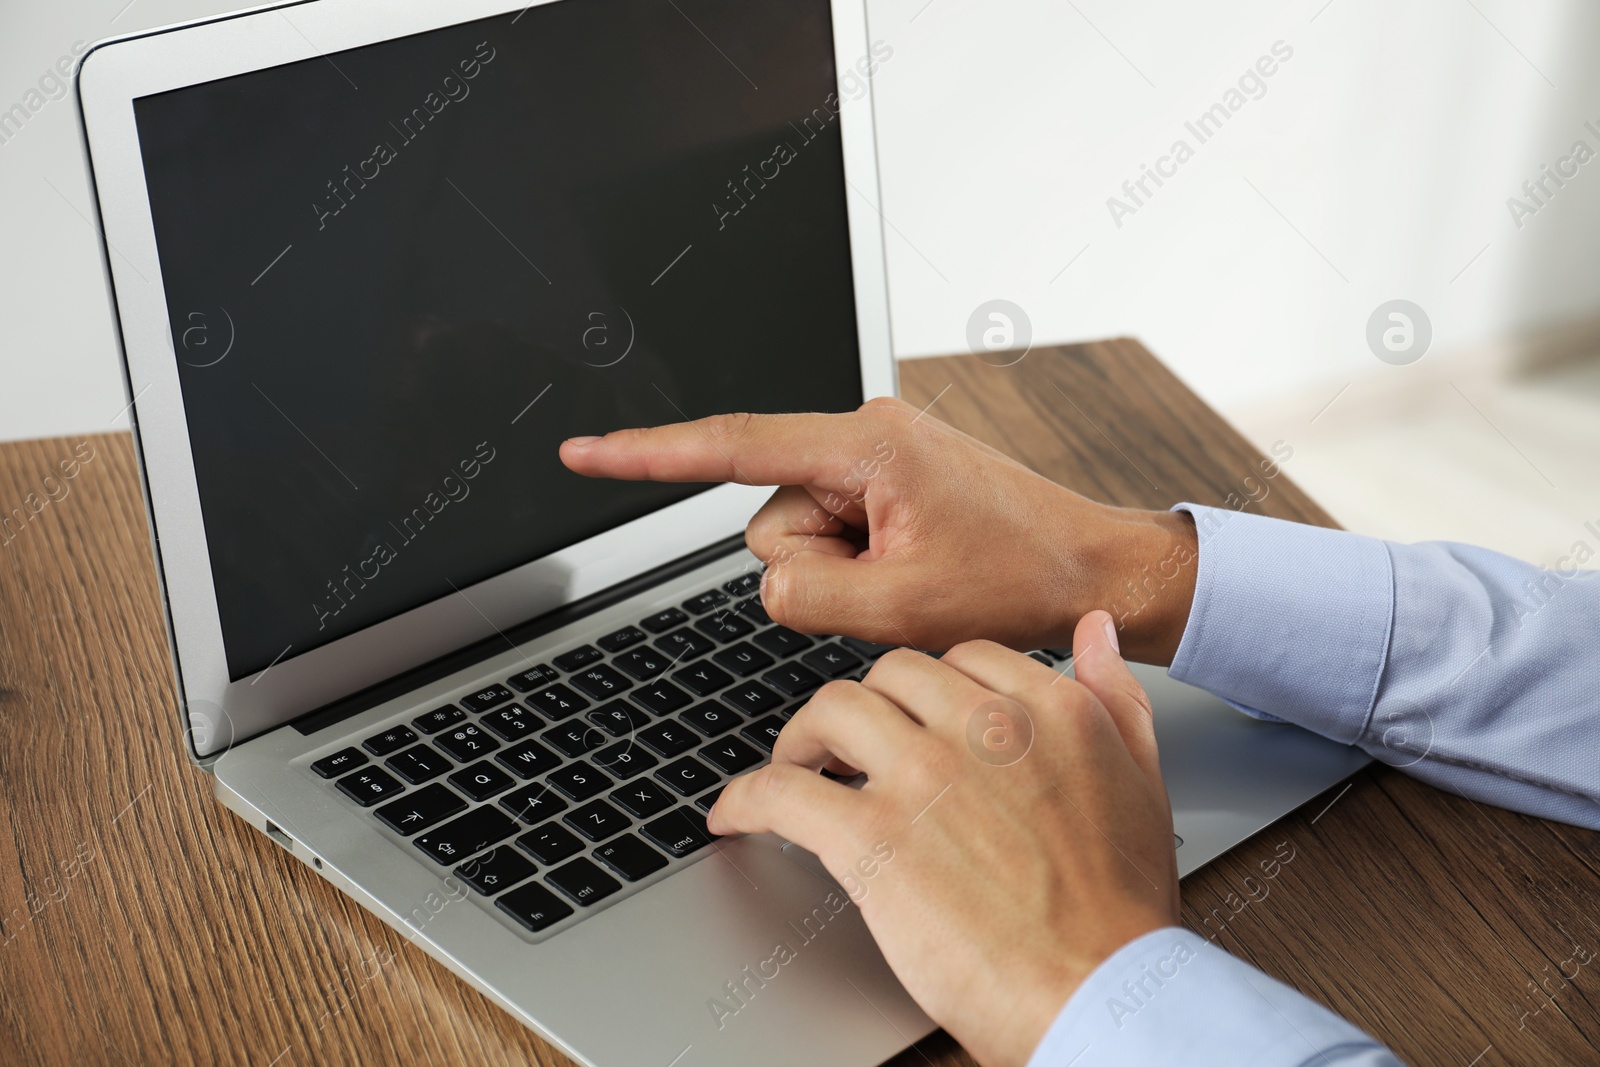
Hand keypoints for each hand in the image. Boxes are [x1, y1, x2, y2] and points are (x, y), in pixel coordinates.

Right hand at [560, 398, 1197, 663]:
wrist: (1090, 570)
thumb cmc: (1020, 577)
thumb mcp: (902, 608)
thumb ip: (804, 595)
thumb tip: (769, 578)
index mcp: (866, 445)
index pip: (731, 445)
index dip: (647, 456)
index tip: (584, 453)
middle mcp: (864, 437)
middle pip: (770, 517)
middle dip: (817, 566)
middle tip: (896, 582)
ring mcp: (875, 460)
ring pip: (798, 537)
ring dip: (843, 572)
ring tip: (915, 575)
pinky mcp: (886, 483)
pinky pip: (833, 536)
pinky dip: (861, 567)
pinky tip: (916, 568)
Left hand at [707, 612, 1180, 1066]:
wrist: (1102, 994)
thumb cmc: (1123, 909)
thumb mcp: (1143, 781)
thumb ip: (1115, 696)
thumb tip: (1094, 630)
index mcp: (1048, 710)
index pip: (961, 657)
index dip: (927, 687)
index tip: (912, 715)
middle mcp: (981, 727)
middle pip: (889, 675)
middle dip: (866, 705)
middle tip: (850, 742)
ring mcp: (923, 777)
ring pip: (830, 710)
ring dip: (802, 736)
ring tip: (795, 765)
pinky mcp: (871, 838)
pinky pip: (781, 791)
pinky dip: (745, 798)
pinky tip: (736, 815)